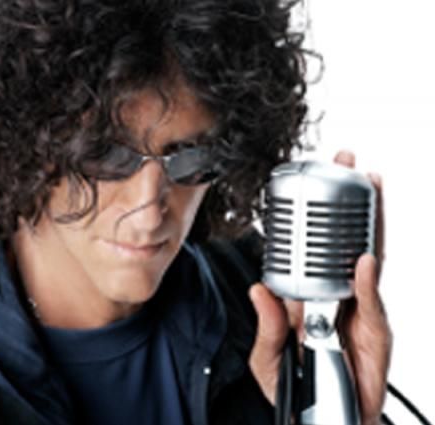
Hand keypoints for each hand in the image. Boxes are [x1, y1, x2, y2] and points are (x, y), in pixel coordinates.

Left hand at [248, 151, 391, 424]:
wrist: (323, 422)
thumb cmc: (297, 390)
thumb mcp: (269, 357)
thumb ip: (269, 326)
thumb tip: (259, 290)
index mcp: (313, 297)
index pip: (316, 250)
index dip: (317, 218)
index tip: (313, 184)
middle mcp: (339, 296)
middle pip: (348, 241)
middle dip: (350, 201)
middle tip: (349, 163)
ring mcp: (360, 311)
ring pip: (367, 260)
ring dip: (369, 223)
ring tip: (370, 187)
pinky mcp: (376, 334)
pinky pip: (370, 302)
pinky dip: (367, 281)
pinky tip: (364, 257)